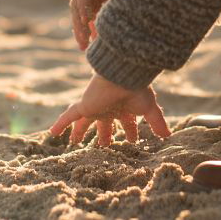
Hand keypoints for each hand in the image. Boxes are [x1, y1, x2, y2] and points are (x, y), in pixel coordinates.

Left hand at [49, 72, 170, 145]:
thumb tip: (168, 136)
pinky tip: (52, 133)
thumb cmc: (136, 88)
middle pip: (104, 124)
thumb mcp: (149, 108)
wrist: (121, 74)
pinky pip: (68, 116)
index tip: (132, 142)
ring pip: (84, 122)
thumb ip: (157, 122)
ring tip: (74, 142)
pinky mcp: (84, 105)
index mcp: (125, 107)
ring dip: (80, 132)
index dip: (130, 132)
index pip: (127, 123)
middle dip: (104, 135)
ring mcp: (94, 106)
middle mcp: (109, 107)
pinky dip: (60, 124)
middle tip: (103, 147)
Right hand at [69, 0, 123, 49]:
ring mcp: (85, 1)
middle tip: (83, 41)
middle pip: (78, 10)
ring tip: (84, 47)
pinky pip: (88, 22)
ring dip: (81, 32)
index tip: (87, 21)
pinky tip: (92, 44)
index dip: (84, 8)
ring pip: (80, 19)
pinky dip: (89, 32)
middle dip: (80, 26)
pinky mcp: (91, 8)